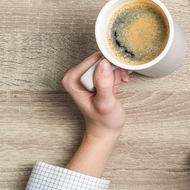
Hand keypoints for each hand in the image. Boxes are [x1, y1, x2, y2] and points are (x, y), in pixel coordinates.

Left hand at [62, 52, 129, 176]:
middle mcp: (76, 75)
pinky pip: (108, 67)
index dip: (108, 67)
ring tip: (114, 90)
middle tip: (114, 87)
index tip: (114, 79)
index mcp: (72, 80)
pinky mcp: (94, 77)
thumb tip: (104, 65)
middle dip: (112, 71)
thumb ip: (104, 85)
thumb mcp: (105, 104)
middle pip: (100, 59)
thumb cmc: (104, 121)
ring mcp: (85, 76)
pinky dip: (116, 75)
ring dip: (116, 74)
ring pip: (106, 62)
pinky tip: (116, 86)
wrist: (106, 130)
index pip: (94, 60)